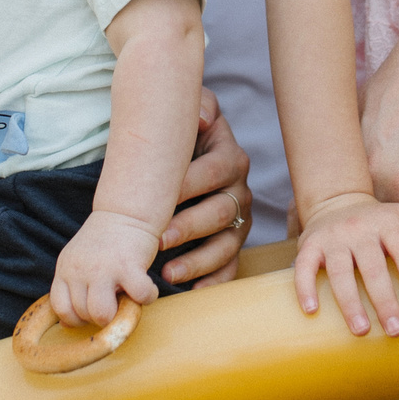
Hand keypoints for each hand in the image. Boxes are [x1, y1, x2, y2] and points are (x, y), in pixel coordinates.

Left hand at [52, 210, 162, 325]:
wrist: (126, 210)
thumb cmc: (105, 241)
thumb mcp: (78, 260)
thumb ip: (73, 287)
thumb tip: (68, 324)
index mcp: (65, 269)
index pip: (60, 308)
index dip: (76, 319)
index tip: (90, 314)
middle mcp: (80, 270)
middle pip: (82, 315)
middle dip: (100, 317)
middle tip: (114, 304)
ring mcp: (103, 268)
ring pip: (101, 314)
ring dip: (117, 315)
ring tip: (127, 302)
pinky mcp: (129, 266)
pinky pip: (139, 297)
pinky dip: (147, 298)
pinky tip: (147, 289)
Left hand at [160, 89, 252, 286]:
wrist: (189, 153)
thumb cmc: (185, 136)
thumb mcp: (192, 113)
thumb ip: (200, 106)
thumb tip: (200, 119)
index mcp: (231, 158)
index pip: (214, 171)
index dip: (188, 185)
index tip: (159, 199)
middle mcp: (240, 191)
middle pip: (220, 211)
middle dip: (188, 227)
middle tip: (158, 240)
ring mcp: (239, 221)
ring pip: (226, 244)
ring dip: (197, 260)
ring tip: (168, 272)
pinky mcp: (233, 244)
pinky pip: (230, 266)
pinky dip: (213, 281)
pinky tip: (193, 292)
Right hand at [291, 192, 398, 338]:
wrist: (336, 202)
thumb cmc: (381, 220)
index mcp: (388, 223)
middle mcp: (359, 229)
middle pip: (372, 266)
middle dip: (384, 299)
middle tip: (396, 330)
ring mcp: (332, 237)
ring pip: (339, 270)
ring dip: (349, 302)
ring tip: (361, 331)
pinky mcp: (308, 245)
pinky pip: (303, 267)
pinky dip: (304, 287)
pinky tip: (312, 311)